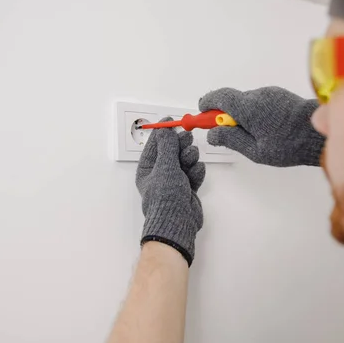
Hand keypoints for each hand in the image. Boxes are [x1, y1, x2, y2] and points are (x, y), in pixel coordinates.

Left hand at [136, 119, 205, 265]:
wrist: (178, 221)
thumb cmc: (166, 196)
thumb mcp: (165, 166)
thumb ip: (168, 146)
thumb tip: (166, 130)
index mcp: (147, 169)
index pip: (155, 146)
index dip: (163, 133)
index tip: (171, 121)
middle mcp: (159, 174)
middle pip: (172, 151)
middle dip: (180, 144)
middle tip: (187, 137)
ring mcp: (174, 181)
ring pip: (184, 161)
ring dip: (189, 158)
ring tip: (191, 159)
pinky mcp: (187, 188)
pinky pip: (193, 172)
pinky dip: (196, 171)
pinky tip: (196, 172)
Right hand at [199, 86, 324, 166]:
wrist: (319, 134)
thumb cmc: (289, 144)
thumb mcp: (254, 150)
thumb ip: (231, 139)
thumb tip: (213, 134)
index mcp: (248, 107)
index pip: (218, 97)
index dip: (207, 105)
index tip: (202, 114)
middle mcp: (258, 95)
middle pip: (232, 100)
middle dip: (225, 114)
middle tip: (226, 132)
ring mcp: (270, 93)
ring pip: (247, 102)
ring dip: (243, 115)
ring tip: (254, 136)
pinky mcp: (280, 95)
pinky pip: (261, 102)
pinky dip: (256, 113)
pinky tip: (266, 129)